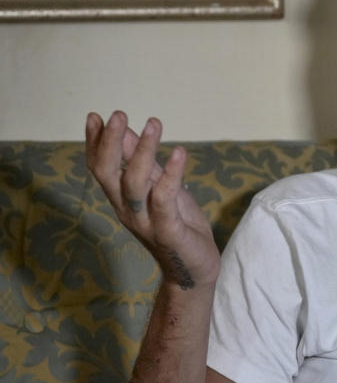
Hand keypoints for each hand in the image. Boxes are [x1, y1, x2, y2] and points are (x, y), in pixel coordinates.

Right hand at [85, 111, 219, 288]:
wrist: (195, 268)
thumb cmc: (178, 223)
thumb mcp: (159, 187)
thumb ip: (143, 163)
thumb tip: (129, 132)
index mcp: (122, 199)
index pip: (99, 168)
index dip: (94, 143)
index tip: (94, 115)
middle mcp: (127, 210)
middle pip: (107, 173)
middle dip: (110, 143)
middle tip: (119, 114)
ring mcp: (145, 221)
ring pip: (134, 183)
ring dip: (143, 150)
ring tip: (154, 123)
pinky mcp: (168, 231)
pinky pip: (164, 200)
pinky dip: (171, 174)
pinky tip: (179, 152)